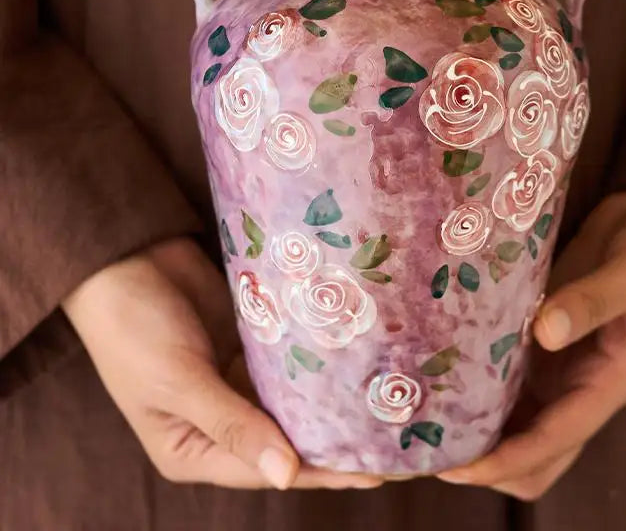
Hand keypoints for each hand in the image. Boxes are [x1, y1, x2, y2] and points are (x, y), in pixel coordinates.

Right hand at [63, 237, 382, 489]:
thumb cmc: (134, 329)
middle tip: (389, 441)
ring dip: (326, 402)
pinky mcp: (246, 345)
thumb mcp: (177, 383)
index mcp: (191, 449)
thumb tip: (287, 475)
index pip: (265, 468)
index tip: (370, 473)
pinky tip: (351, 365)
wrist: (126, 259)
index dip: (318, 471)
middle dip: (330, 441)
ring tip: (380, 408)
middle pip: (283, 439)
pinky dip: (312, 366)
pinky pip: (285, 363)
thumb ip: (233, 425)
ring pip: (289, 402)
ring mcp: (233, 381)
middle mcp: (217, 421)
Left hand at [437, 191, 625, 498]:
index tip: (457, 468)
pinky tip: (447, 359)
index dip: (507, 459)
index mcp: (612, 380)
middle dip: (488, 455)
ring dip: (481, 415)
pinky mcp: (546, 321)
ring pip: (518, 406)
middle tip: (430, 442)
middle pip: (534, 443)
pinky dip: (482, 370)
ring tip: (427, 410)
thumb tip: (545, 333)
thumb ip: (595, 302)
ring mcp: (563, 352)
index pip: (555, 439)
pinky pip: (511, 360)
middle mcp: (583, 378)